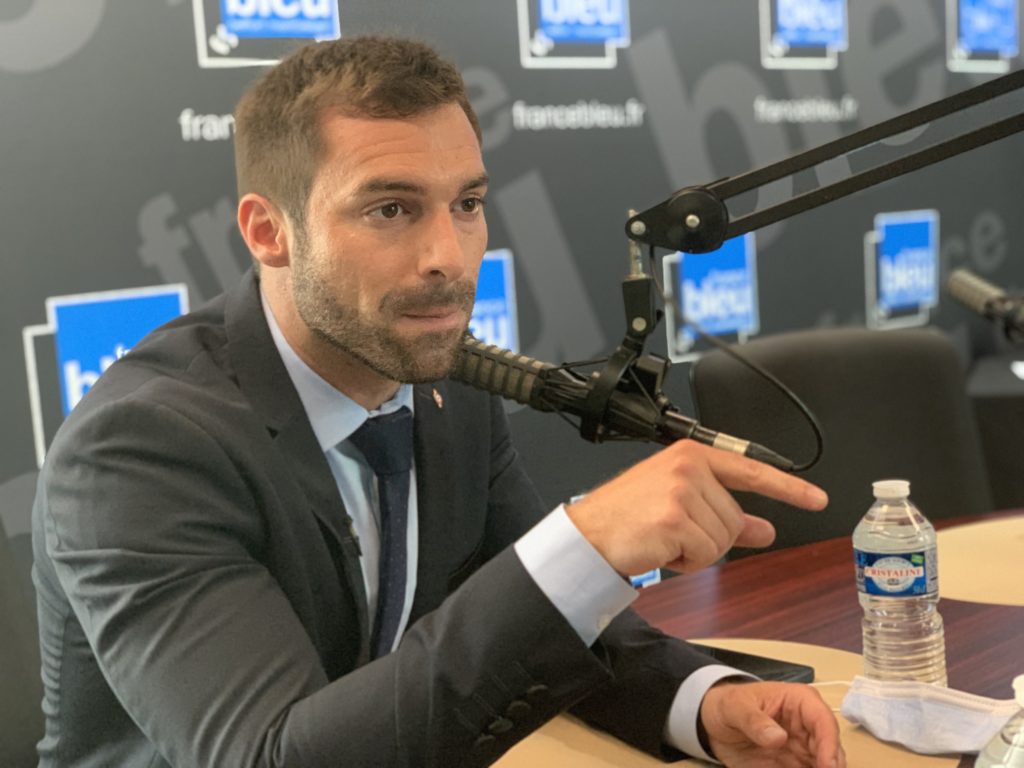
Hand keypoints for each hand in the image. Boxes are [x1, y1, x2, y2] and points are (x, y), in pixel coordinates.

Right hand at [565, 440, 827, 575]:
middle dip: (710, 537)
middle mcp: (688, 468)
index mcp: (691, 456)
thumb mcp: (680, 507)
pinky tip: (660, 550)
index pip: (751, 471)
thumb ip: (728, 516)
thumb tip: (765, 528)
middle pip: (735, 517)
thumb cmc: (628, 518)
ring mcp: (681, 491)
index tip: (817, 498)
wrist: (589, 536)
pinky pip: (705, 555)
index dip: (788, 488)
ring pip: (723, 539)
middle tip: (674, 535)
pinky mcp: (674, 518)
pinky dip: (686, 563)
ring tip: (664, 540)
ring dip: (697, 552)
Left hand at [700, 680, 845, 767]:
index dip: (829, 745)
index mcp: (800, 701)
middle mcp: (809, 726)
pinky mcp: (796, 766)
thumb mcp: (735, 707)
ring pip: (825, 765)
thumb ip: (754, 721)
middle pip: (832, 750)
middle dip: (831, 766)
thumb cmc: (729, 705)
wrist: (715, 722)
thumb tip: (778, 737)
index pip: (823, 721)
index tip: (827, 766)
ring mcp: (805, 748)